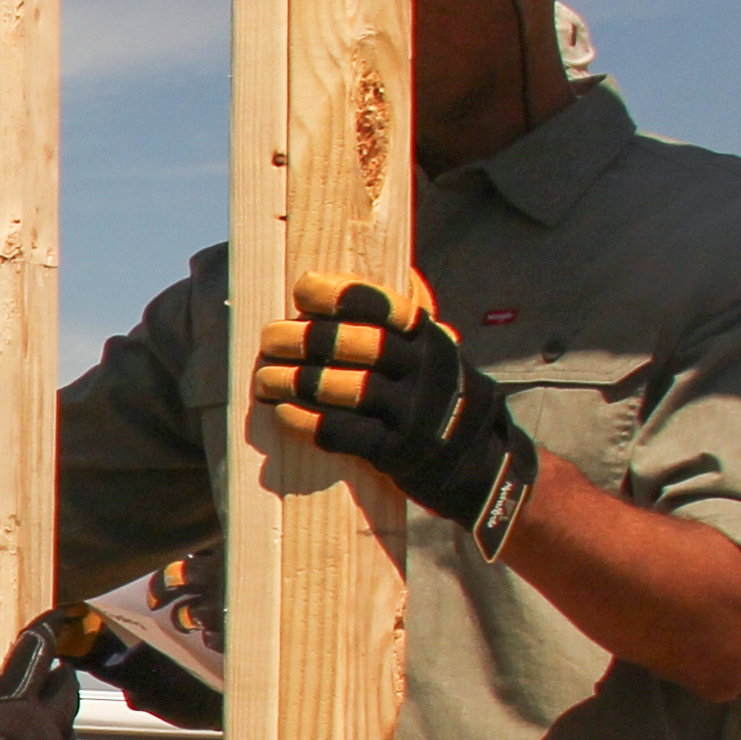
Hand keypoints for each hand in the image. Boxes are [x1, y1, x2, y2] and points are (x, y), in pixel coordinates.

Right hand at [0, 622, 80, 739]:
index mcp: (21, 702)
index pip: (39, 654)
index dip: (46, 633)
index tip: (53, 619)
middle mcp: (49, 727)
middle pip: (66, 691)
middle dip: (60, 678)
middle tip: (52, 672)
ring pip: (70, 729)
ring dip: (60, 720)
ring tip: (45, 720)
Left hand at [251, 270, 536, 554]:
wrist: (476, 459)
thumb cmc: (433, 393)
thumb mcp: (430, 350)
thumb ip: (398, 321)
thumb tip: (359, 280)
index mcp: (428, 337)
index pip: (385, 305)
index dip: (342, 294)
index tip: (303, 289)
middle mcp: (425, 370)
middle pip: (362, 345)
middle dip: (308, 338)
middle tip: (270, 337)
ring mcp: (413, 412)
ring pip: (351, 388)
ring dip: (298, 381)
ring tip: (264, 379)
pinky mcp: (397, 451)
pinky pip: (346, 433)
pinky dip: (309, 422)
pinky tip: (283, 412)